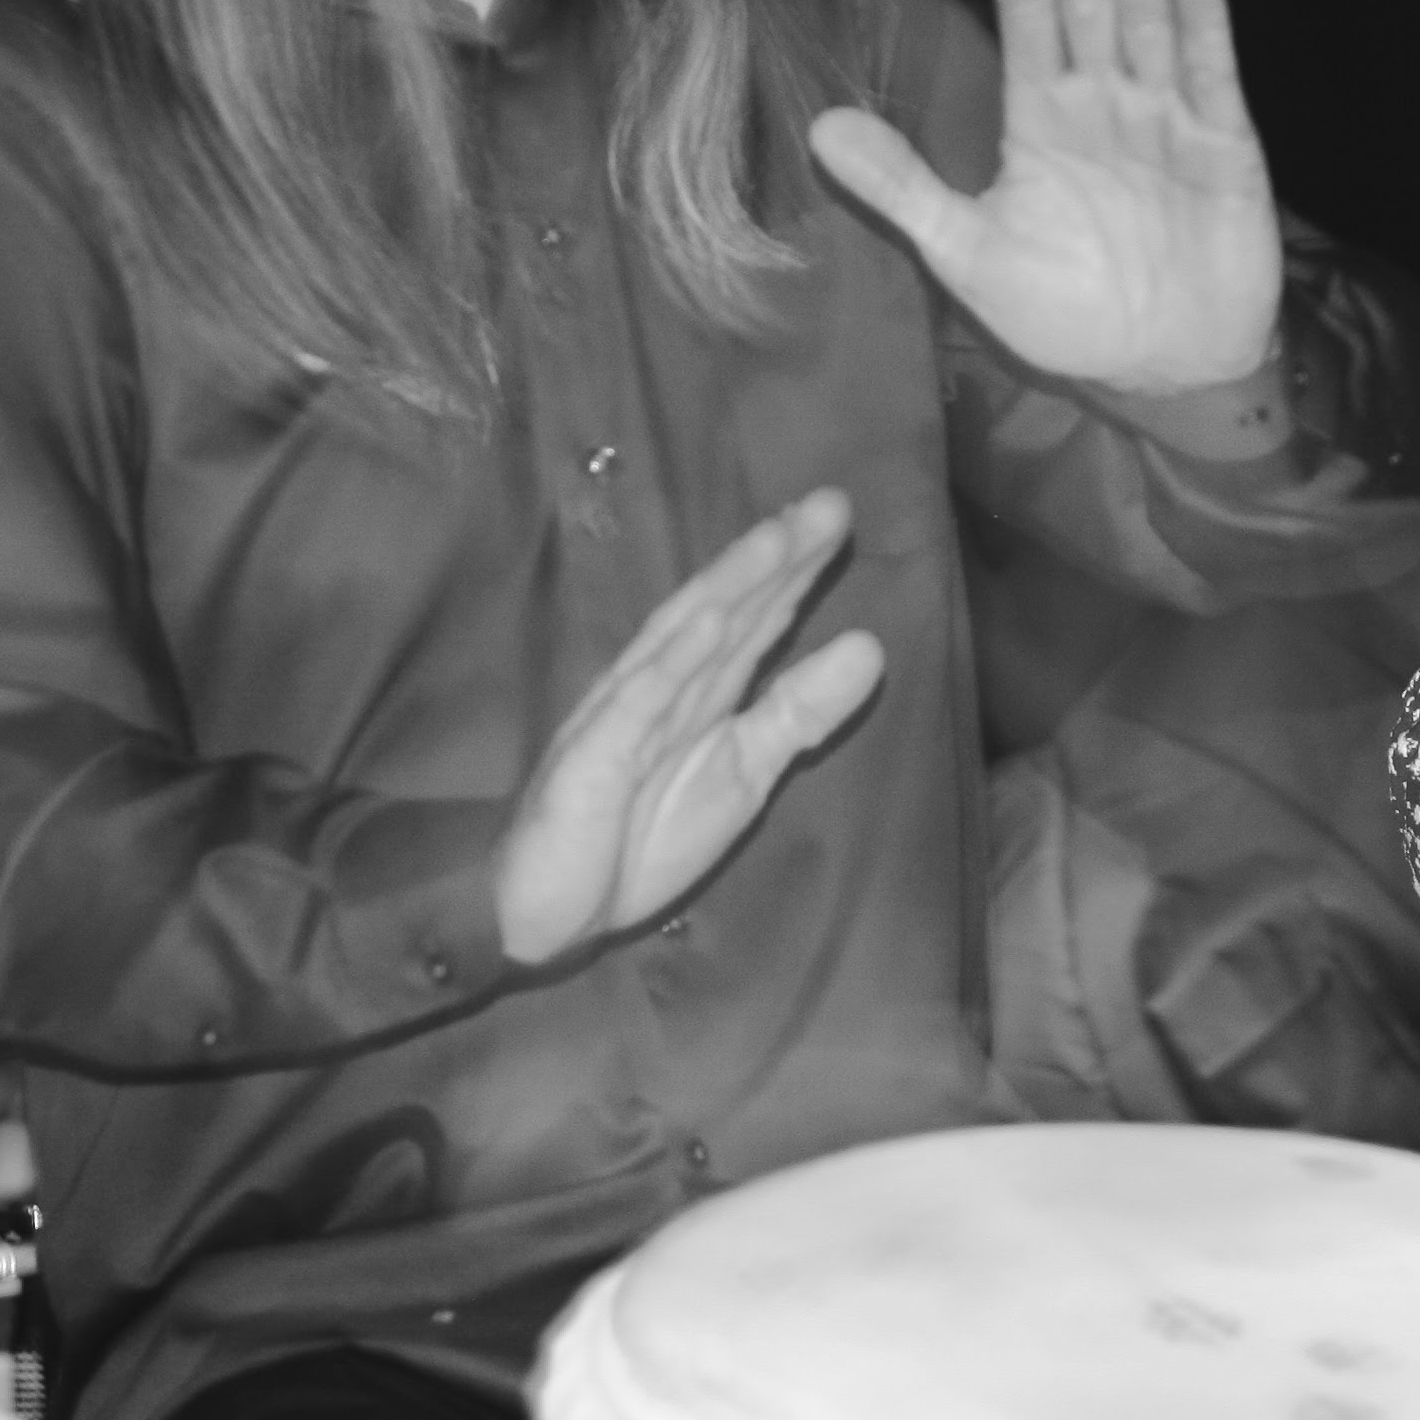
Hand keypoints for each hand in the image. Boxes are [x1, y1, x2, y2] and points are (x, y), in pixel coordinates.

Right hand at [494, 489, 885, 965]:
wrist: (547, 916)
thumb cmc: (639, 837)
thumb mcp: (744, 772)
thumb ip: (799, 711)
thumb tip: (872, 645)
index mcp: (699, 691)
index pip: (753, 618)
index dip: (794, 569)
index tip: (838, 515)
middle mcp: (660, 688)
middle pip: (722, 610)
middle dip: (773, 557)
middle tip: (829, 503)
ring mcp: (621, 719)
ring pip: (681, 640)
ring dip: (728, 588)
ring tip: (778, 538)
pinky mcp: (591, 761)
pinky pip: (635, 707)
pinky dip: (671, 662)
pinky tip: (707, 623)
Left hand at [809, 0, 1281, 395]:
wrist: (1161, 372)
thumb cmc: (1067, 313)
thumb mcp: (968, 254)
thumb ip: (903, 188)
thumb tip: (818, 127)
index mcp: (1042, 121)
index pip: (1029, 16)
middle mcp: (1104, 105)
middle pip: (1088, 0)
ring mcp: (1166, 121)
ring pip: (1146, 21)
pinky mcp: (1224, 149)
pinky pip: (1211, 73)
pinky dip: (1201, 19)